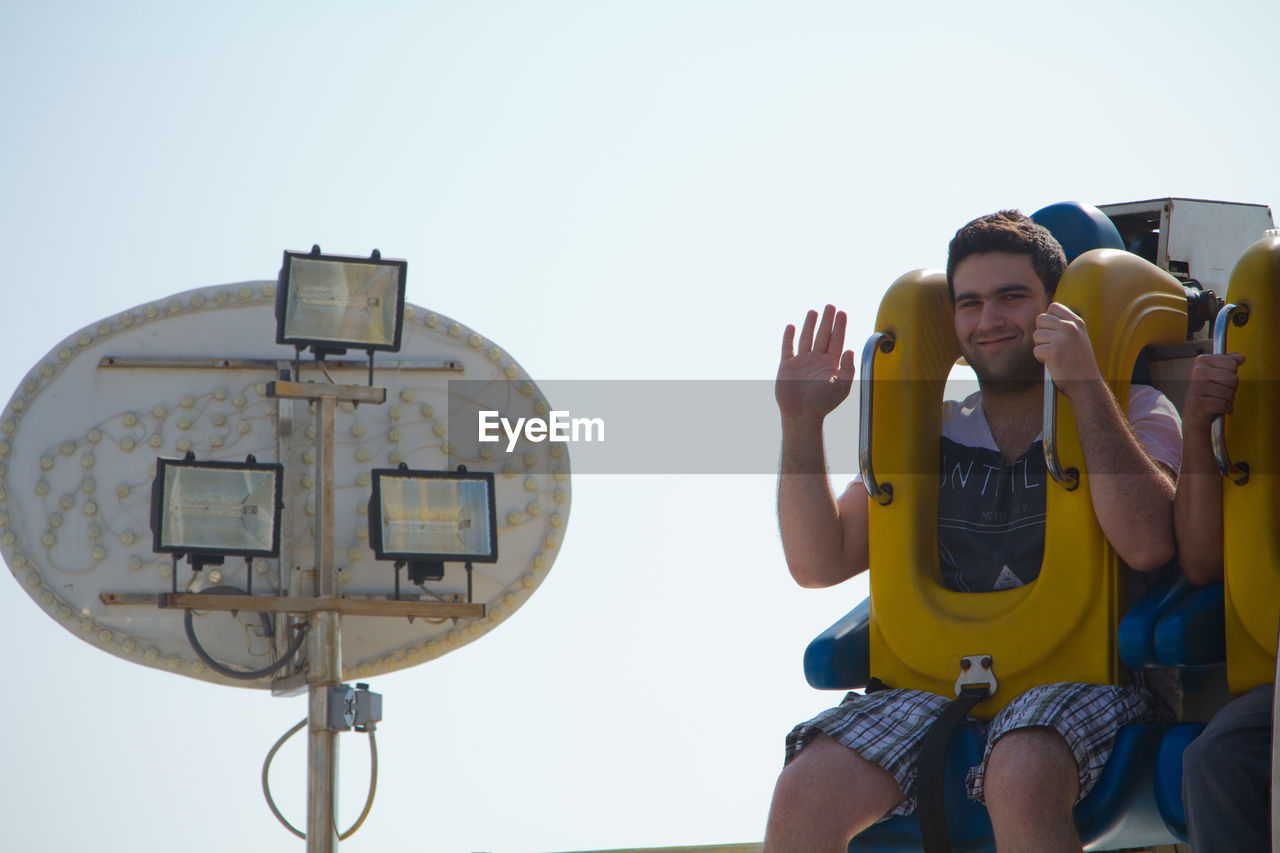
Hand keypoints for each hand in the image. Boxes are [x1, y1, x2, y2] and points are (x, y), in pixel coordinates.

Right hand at [775, 304, 854, 421]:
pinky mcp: (787, 366)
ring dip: (809, 325)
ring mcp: (802, 362)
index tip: (842, 313)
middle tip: (830, 305)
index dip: (840, 327)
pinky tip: (792, 326)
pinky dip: (789, 337)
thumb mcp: (841, 387)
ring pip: (806, 339)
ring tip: (813, 311)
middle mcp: (817, 361)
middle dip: (827, 321)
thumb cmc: (823, 404)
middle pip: (823, 336)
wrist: (801, 415)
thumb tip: (849, 349)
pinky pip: (788, 348)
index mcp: (831, 365)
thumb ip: (847, 368)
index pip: (836, 341)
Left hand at [1032, 302, 1101, 394]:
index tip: (1053, 332)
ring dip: (1041, 347)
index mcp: (1077, 323)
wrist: (1087, 384)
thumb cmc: (1079, 364)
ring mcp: (1062, 338)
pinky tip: (1054, 364)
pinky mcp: (1053, 351)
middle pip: (1040, 319)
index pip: (1053, 307)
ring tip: (1055, 356)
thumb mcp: (1078, 339)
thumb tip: (1043, 318)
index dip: (1048, 319)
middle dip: (1042, 333)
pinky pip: (1036, 351)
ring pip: (1036, 335)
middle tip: (1052, 346)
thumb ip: (1065, 327)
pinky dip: (1041, 359)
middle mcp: (1070, 327)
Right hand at [1182, 352, 1244, 430]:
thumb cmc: (1207, 394)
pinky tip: (1219, 408)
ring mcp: (1196, 387)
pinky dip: (1226, 409)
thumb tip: (1241, 357)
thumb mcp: (1217, 375)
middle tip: (1221, 392)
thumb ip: (1229, 363)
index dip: (1232, 374)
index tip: (1222, 380)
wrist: (1194, 416)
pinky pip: (1223, 404)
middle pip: (1232, 378)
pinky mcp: (1197, 403)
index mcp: (1202, 361)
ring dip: (1229, 400)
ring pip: (1228, 392)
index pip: (1231, 364)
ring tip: (1218, 400)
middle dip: (1232, 388)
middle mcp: (1197, 372)